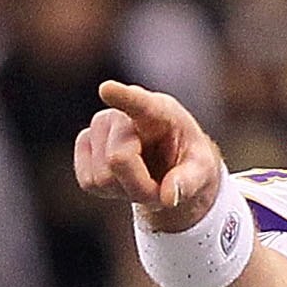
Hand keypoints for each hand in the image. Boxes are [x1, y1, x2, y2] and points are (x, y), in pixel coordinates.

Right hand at [76, 82, 225, 234]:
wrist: (169, 166)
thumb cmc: (187, 163)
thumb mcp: (202, 173)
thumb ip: (188, 182)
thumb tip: (169, 197)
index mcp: (160, 112)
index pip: (140, 103)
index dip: (122, 97)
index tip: (107, 89)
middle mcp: (124, 113)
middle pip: (118, 158)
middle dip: (139, 185)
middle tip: (158, 188)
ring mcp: (100, 127)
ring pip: (101, 176)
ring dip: (124, 189)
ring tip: (142, 179)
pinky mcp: (84, 144)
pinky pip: (87, 181)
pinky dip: (107, 191)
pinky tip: (122, 179)